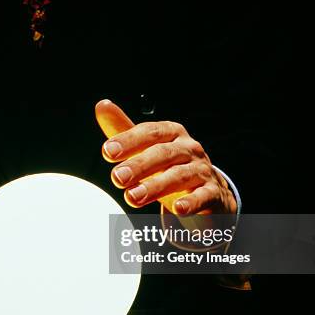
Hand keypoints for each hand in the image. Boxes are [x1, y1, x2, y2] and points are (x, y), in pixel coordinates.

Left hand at [95, 100, 235, 214]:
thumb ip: (123, 129)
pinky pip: (203, 196)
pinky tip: (178, 209)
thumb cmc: (169, 165)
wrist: (207, 191)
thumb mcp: (147, 147)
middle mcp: (189, 148)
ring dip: (155, 187)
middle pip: (163, 154)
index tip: (107, 152)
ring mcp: (202, 170)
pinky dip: (191, 202)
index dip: (129, 140)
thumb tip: (102, 106)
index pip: (150, 132)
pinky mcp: (212, 193)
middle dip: (139, 165)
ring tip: (132, 197)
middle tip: (116, 178)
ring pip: (179, 176)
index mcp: (172, 133)